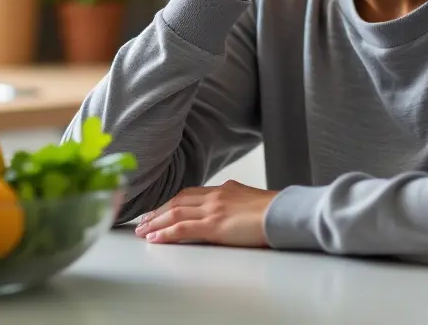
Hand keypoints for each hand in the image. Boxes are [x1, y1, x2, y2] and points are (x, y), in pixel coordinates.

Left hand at [132, 180, 278, 247]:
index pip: (190, 194)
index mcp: (224, 189)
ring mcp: (213, 210)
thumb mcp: (252, 202)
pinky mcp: (214, 226)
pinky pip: (182, 228)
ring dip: (156, 222)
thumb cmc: (276, 212)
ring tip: (142, 230)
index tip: (161, 209)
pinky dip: (165, 233)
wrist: (286, 213)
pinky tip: (155, 238)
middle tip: (143, 220)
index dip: (172, 202)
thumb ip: (237, 204)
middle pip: (178, 201)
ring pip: (175, 213)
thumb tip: (232, 213)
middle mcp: (215, 196)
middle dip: (158, 211)